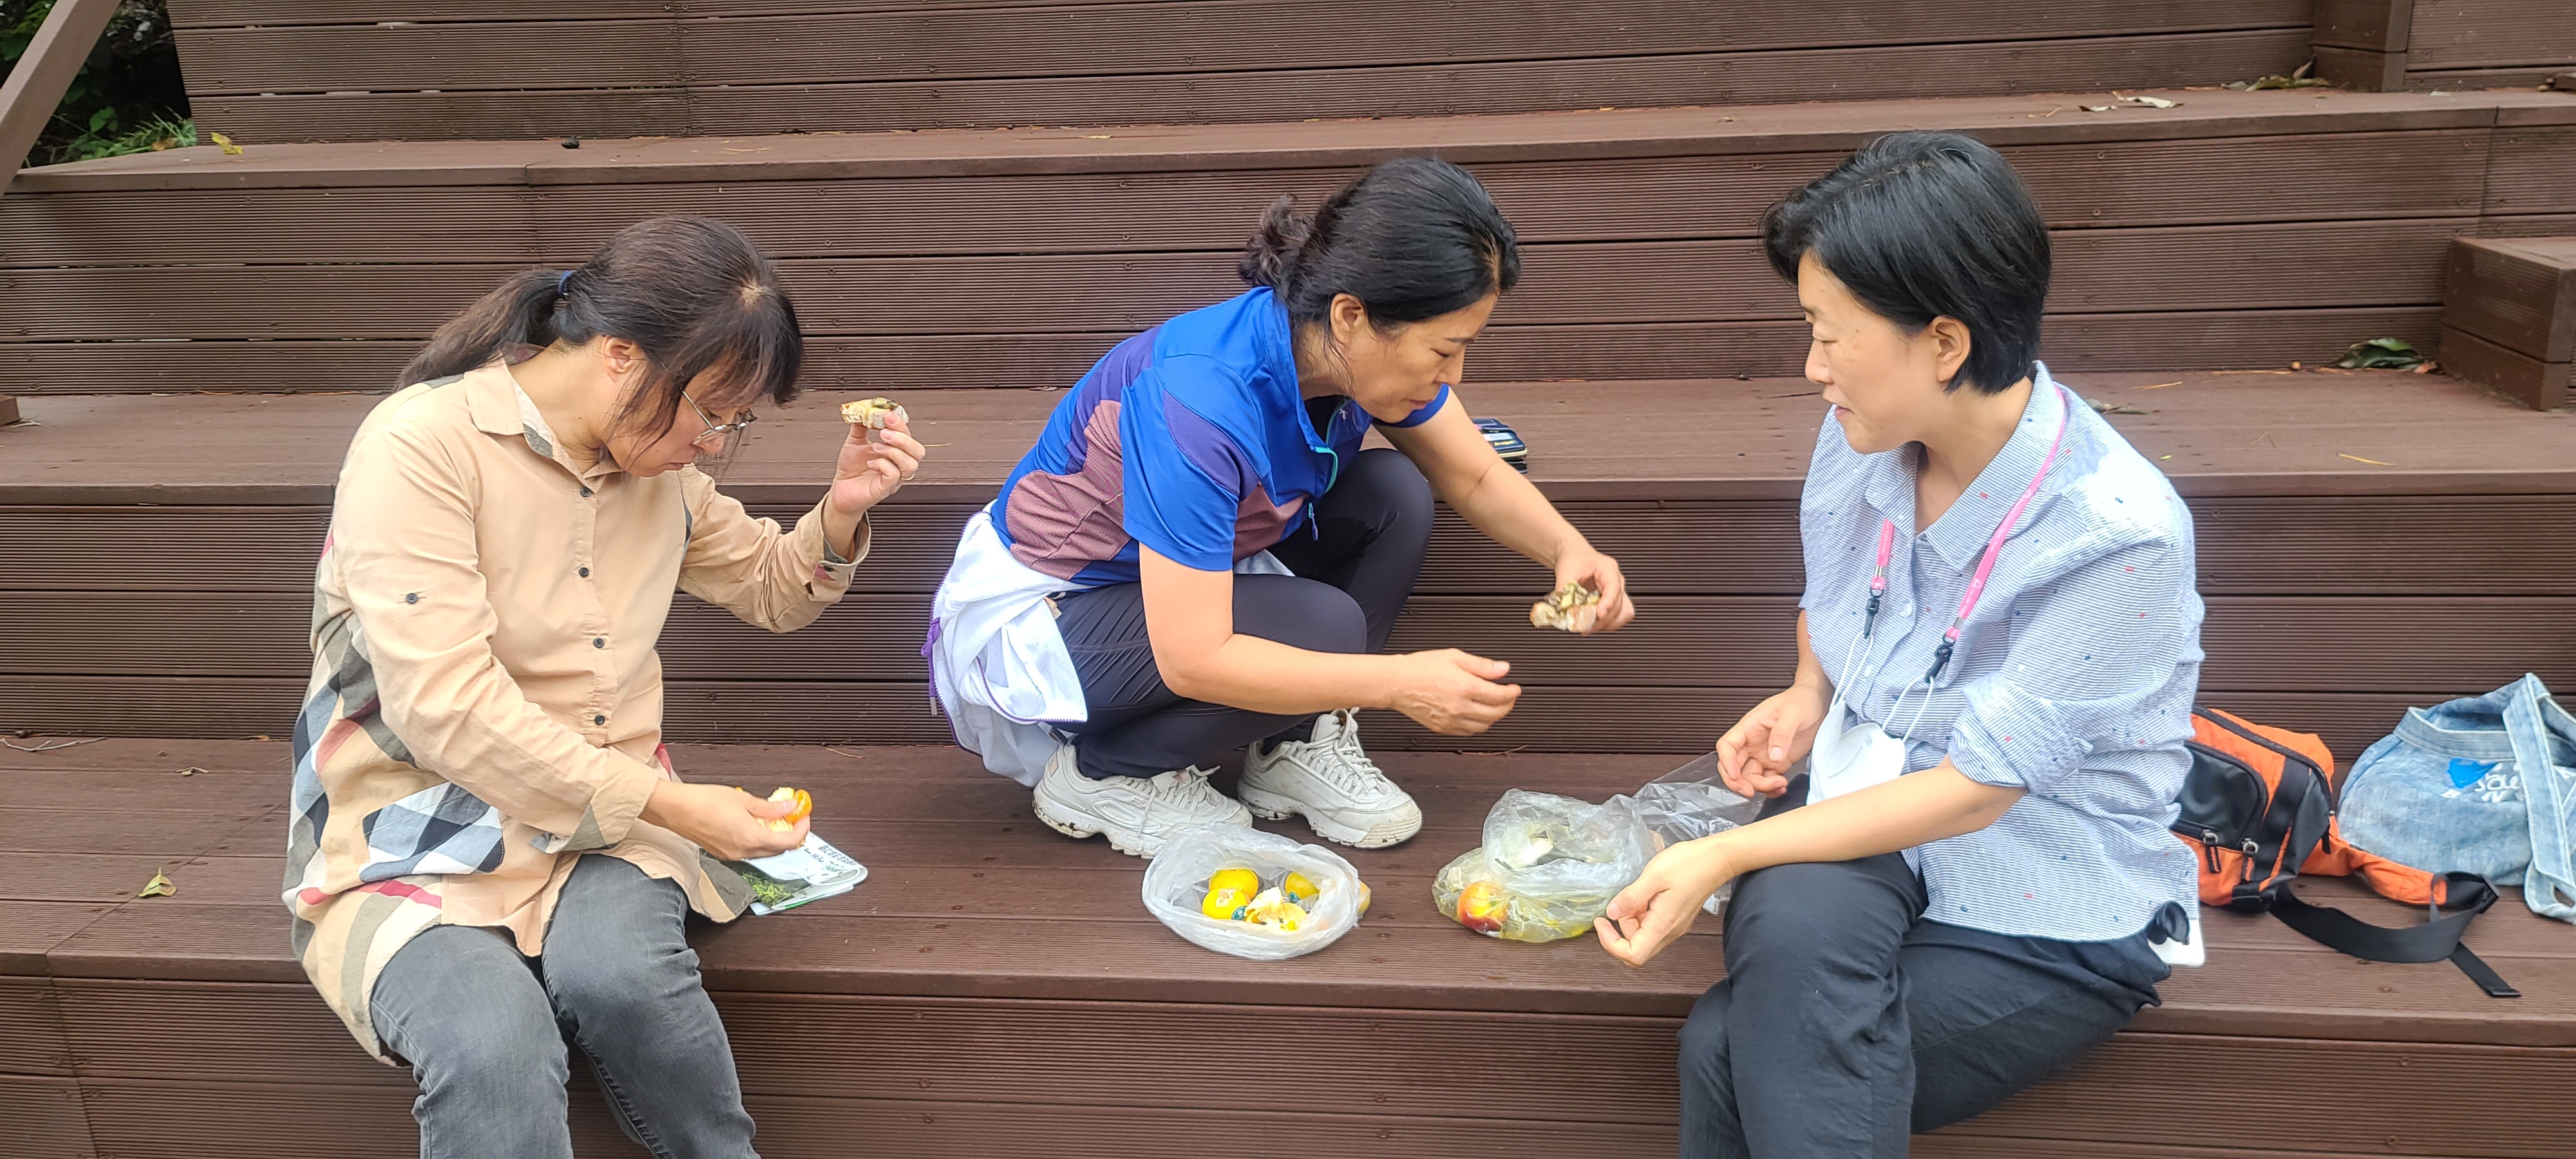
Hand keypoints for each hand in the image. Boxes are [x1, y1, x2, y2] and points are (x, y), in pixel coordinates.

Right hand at [640, 781, 807, 860]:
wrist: (675, 809)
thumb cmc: (703, 801)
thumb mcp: (743, 799)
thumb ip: (769, 807)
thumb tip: (789, 807)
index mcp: (751, 838)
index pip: (789, 842)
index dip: (802, 830)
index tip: (804, 817)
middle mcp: (742, 852)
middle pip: (778, 850)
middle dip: (790, 834)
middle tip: (793, 817)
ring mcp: (732, 855)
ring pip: (763, 852)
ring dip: (774, 838)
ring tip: (775, 818)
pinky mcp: (722, 853)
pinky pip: (748, 850)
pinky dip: (758, 839)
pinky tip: (756, 824)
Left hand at [826, 410, 927, 521]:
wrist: (841, 489)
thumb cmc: (851, 469)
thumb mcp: (855, 441)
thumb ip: (861, 425)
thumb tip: (864, 410)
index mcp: (895, 451)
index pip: (908, 435)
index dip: (900, 424)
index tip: (887, 415)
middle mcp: (898, 464)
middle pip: (917, 451)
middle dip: (902, 438)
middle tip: (884, 432)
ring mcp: (894, 478)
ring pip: (911, 464)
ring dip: (894, 451)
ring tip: (876, 447)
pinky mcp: (885, 488)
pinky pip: (894, 475)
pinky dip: (883, 465)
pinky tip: (871, 463)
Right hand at [1385, 649, 1521, 734]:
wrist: (1396, 683)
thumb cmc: (1420, 668)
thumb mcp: (1454, 656)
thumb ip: (1482, 665)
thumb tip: (1503, 669)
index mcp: (1465, 687)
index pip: (1500, 696)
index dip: (1512, 693)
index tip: (1515, 689)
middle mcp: (1460, 707)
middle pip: (1496, 714)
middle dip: (1507, 706)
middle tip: (1509, 698)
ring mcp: (1451, 721)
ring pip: (1484, 726)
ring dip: (1494, 717)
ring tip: (1495, 707)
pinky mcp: (1442, 729)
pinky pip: (1468, 733)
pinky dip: (1478, 726)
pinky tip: (1478, 716)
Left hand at [1551, 546, 1634, 634]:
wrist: (1576, 557)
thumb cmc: (1574, 560)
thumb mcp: (1565, 571)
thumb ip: (1563, 589)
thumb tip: (1563, 609)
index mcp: (1608, 568)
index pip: (1613, 588)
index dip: (1608, 603)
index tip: (1599, 614)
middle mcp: (1617, 580)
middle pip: (1619, 604)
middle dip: (1603, 619)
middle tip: (1585, 627)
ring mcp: (1618, 591)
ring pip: (1624, 613)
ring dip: (1608, 624)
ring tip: (1589, 628)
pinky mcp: (1615, 601)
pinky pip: (1619, 616)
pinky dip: (1608, 624)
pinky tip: (1594, 625)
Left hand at [1596, 836, 1735, 966]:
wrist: (1717, 858)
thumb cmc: (1689, 864)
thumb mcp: (1653, 876)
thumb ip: (1630, 898)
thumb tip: (1612, 913)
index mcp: (1663, 925)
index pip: (1633, 955)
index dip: (1611, 944)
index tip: (1602, 923)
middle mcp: (1670, 931)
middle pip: (1637, 950)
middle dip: (1619, 933)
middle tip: (1615, 908)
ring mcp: (1674, 926)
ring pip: (1644, 937)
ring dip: (1630, 922)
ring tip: (1632, 896)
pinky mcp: (1676, 918)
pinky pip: (1652, 926)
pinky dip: (1641, 915)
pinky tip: (1642, 895)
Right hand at [1717, 683, 1828, 798]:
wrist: (1817, 703)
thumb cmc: (1800, 700)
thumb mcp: (1792, 712)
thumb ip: (1782, 733)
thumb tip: (1774, 755)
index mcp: (1749, 727)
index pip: (1727, 746)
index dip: (1727, 762)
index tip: (1735, 775)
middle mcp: (1753, 743)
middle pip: (1733, 766)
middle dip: (1737, 782)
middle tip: (1749, 792)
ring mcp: (1764, 755)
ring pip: (1750, 777)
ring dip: (1760, 787)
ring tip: (1779, 784)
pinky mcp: (1777, 763)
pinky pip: (1767, 781)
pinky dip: (1771, 789)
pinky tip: (1782, 787)